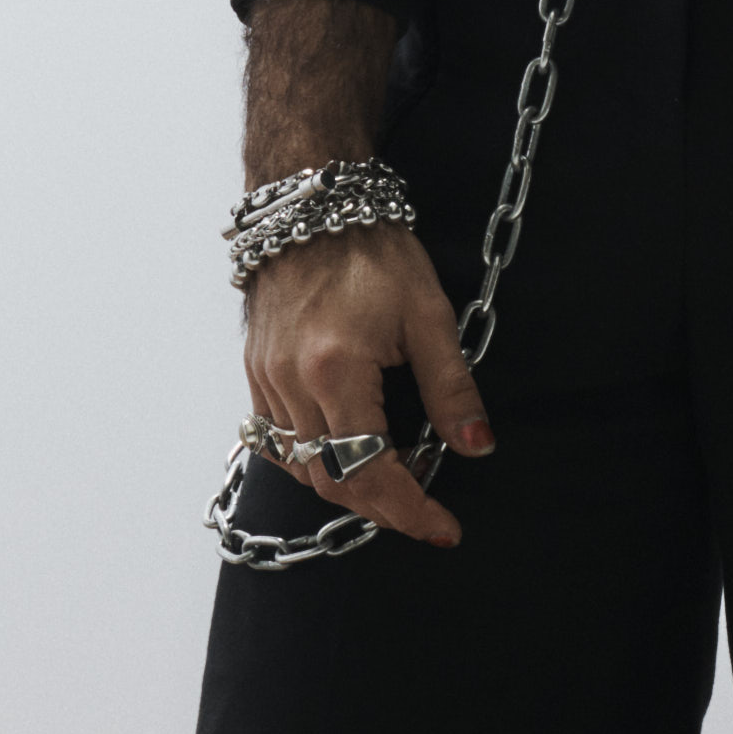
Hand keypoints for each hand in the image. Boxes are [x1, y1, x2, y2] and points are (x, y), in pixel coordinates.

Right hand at [244, 229, 488, 548]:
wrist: (313, 205)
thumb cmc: (372, 249)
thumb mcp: (429, 316)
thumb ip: (451, 388)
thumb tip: (475, 445)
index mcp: (336, 371)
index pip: (370, 471)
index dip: (409, 510)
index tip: (442, 528)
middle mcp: (291, 383)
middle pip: (331, 481)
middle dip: (380, 510)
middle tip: (424, 514)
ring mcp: (267, 378)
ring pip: (300, 466)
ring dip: (347, 489)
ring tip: (394, 487)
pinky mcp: (257, 371)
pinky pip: (278, 440)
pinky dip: (315, 460)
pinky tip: (348, 454)